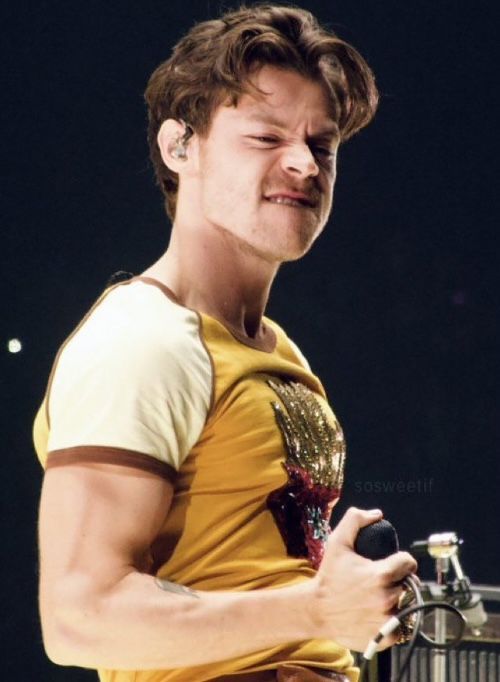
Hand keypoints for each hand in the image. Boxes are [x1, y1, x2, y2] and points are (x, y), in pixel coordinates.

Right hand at [310, 507, 417, 651]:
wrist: (316, 610)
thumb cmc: (328, 576)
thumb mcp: (337, 542)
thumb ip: (355, 520)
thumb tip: (377, 514)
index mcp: (380, 575)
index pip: (408, 562)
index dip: (402, 560)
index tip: (393, 563)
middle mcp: (387, 598)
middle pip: (406, 583)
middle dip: (395, 580)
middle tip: (377, 582)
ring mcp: (388, 620)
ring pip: (404, 604)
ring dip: (394, 601)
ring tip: (374, 598)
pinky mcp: (387, 637)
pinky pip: (399, 626)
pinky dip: (391, 621)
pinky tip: (375, 614)